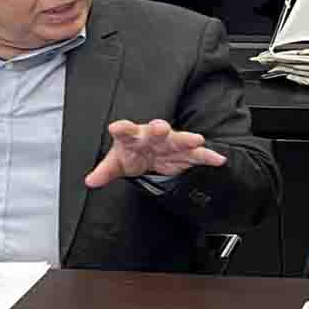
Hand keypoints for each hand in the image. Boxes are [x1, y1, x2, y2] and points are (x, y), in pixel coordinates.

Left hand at [85, 119, 225, 187]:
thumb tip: (91, 181)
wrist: (149, 154)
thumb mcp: (116, 163)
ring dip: (187, 139)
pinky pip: (198, 154)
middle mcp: (153, 136)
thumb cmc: (132, 153)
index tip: (116, 127)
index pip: (125, 131)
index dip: (121, 129)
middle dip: (159, 129)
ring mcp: (170, 143)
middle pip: (155, 131)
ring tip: (196, 140)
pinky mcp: (184, 153)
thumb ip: (105, 171)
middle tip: (160, 128)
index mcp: (132, 136)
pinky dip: (208, 156)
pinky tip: (217, 159)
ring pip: (179, 139)